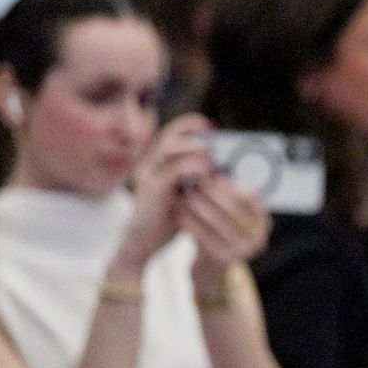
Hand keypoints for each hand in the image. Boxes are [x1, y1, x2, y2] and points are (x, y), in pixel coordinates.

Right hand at [115, 115, 213, 273]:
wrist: (142, 242)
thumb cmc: (168, 217)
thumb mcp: (183, 192)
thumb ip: (196, 177)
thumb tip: (224, 166)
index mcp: (156, 163)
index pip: (170, 134)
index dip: (188, 125)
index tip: (209, 127)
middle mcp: (149, 165)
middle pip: (170, 138)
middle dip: (194, 136)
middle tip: (213, 141)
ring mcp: (149, 177)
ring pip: (170, 150)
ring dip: (195, 151)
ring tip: (212, 159)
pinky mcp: (153, 192)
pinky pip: (173, 172)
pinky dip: (193, 169)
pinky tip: (206, 175)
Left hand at [182, 173, 270, 288]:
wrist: (210, 268)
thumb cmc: (215, 234)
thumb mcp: (225, 215)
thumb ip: (222, 197)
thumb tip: (207, 170)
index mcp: (262, 221)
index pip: (248, 196)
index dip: (227, 185)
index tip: (207, 176)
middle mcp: (259, 236)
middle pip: (233, 209)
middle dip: (210, 195)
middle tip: (191, 184)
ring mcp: (246, 250)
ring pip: (218, 222)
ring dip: (198, 207)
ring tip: (182, 197)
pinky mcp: (227, 260)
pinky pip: (206, 237)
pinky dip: (190, 224)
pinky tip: (178, 214)